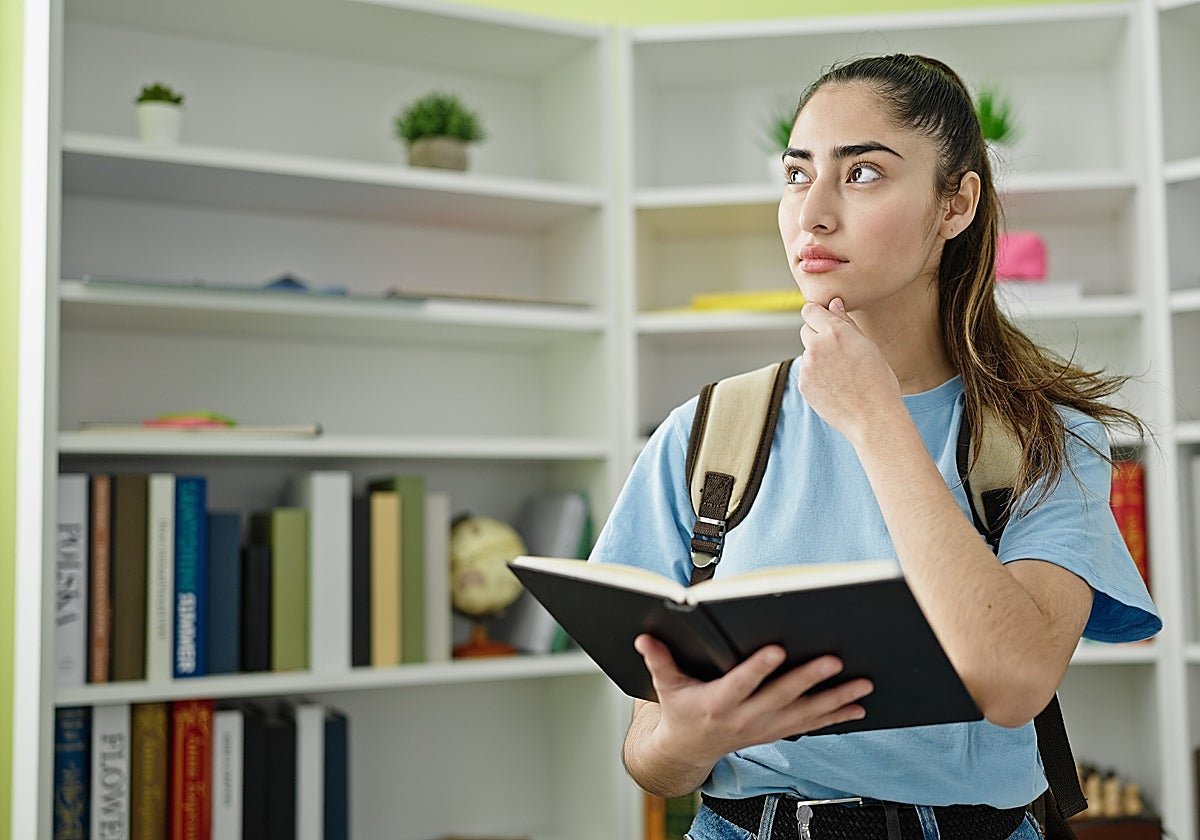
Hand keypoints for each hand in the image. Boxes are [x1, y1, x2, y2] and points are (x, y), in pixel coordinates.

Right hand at [633, 634, 872, 768]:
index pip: (741, 683)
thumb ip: (658, 659)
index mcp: (717, 703)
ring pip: (805, 713)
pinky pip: (811, 725)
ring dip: (836, 700)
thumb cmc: (681, 710)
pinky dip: (836, 717)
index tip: (778, 649)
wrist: (689, 750)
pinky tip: (858, 706)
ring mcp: (765, 727)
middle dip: (811, 678)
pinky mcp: (777, 731)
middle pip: (782, 697)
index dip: (759, 667)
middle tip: (835, 660)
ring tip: (862, 684)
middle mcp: (745, 718)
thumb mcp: (665, 686)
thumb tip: (644, 637)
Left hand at [798, 297, 902, 442]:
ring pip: (808, 353)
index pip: (810, 310)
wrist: (873, 417)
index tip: (823, 319)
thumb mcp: (868, 345)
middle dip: (818, 335)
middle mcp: (817, 346)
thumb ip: (846, 323)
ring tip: (842, 374)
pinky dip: (816, 376)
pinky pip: (806, 372)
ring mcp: (807, 366)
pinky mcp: (803, 384)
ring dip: (818, 357)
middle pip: (806, 330)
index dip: (817, 314)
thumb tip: (833, 304)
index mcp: (835, 332)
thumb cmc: (879, 381)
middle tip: (839, 351)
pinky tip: (835, 386)